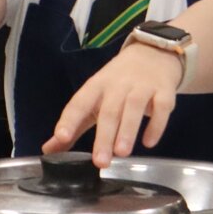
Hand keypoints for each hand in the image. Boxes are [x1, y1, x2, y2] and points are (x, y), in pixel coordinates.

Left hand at [43, 41, 182, 165]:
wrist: (153, 52)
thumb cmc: (119, 82)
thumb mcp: (94, 98)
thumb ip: (74, 124)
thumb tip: (48, 150)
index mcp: (96, 86)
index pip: (80, 102)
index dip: (69, 119)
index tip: (61, 137)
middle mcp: (118, 84)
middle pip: (109, 110)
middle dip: (104, 136)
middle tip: (100, 162)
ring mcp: (142, 86)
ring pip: (133, 107)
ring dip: (128, 130)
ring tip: (122, 153)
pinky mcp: (164, 90)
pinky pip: (161, 107)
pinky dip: (156, 125)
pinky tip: (149, 142)